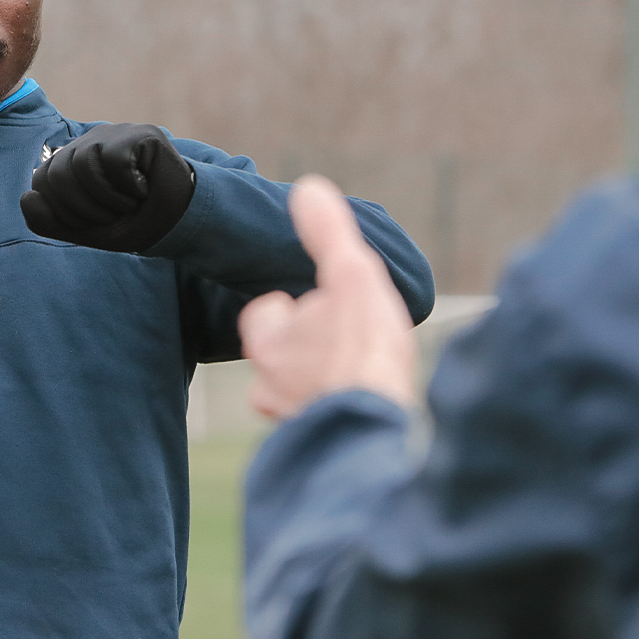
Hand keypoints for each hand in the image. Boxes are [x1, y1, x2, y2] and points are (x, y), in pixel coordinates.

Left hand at [19, 123, 194, 254]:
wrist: (179, 220)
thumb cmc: (131, 221)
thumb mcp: (85, 231)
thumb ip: (49, 221)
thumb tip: (26, 196)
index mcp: (69, 163)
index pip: (41, 182)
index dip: (63, 213)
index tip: (92, 224)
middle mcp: (86, 144)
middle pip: (57, 173)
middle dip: (83, 209)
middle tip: (112, 217)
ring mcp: (112, 134)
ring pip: (83, 165)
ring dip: (107, 199)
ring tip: (129, 204)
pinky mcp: (139, 133)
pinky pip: (115, 161)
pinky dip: (129, 186)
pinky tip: (144, 187)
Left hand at [240, 177, 417, 417]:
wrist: (375, 433)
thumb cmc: (362, 354)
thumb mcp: (350, 279)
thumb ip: (328, 235)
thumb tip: (308, 187)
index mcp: (270, 343)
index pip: (263, 314)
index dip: (289, 306)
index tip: (312, 303)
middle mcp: (269, 386)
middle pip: (280, 357)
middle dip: (305, 350)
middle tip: (340, 344)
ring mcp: (291, 422)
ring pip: (296, 395)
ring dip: (318, 386)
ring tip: (353, 379)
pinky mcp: (317, 450)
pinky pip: (318, 427)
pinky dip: (334, 418)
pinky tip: (361, 413)